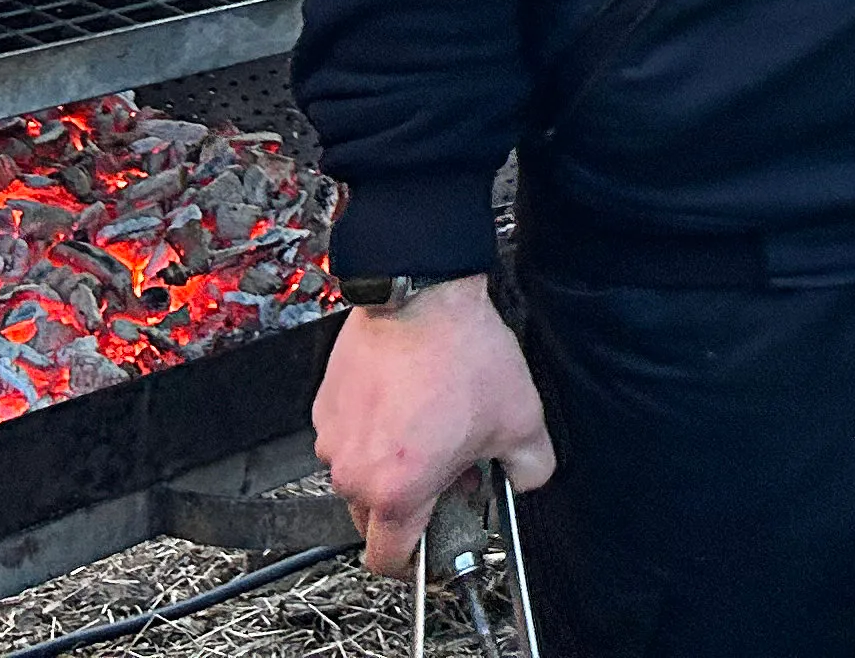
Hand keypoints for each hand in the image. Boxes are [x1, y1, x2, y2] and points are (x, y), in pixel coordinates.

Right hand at [314, 277, 556, 579]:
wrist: (421, 292)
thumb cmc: (462, 354)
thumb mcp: (521, 421)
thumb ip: (529, 470)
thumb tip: (524, 482)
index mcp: (397, 492)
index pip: (388, 561)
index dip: (414, 561)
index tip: (432, 546)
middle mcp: (355, 473)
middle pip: (376, 519)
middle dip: (410, 506)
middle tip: (447, 472)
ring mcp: (334, 439)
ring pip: (361, 477)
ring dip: (390, 467)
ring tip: (430, 427)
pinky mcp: (325, 407)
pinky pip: (349, 438)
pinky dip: (374, 433)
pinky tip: (408, 402)